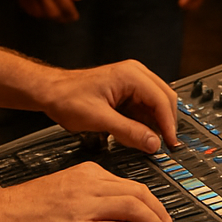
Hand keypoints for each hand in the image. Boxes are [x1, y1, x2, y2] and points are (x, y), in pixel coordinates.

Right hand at [0, 161, 172, 221]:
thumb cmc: (23, 208)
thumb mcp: (62, 190)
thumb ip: (86, 195)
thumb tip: (109, 212)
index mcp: (87, 173)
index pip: (130, 183)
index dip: (150, 200)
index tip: (158, 212)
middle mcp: (89, 186)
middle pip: (139, 193)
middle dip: (160, 212)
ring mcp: (85, 207)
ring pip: (135, 209)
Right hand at [3, 0, 81, 21]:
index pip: (65, 4)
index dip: (71, 14)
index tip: (74, 17)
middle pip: (52, 13)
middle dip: (61, 18)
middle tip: (65, 17)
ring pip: (38, 13)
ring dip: (48, 15)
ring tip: (54, 12)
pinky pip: (27, 8)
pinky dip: (36, 11)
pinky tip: (41, 8)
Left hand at [34, 59, 178, 152]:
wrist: (50, 92)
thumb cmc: (68, 98)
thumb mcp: (99, 119)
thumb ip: (129, 132)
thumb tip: (153, 143)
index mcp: (131, 75)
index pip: (162, 100)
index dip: (169, 125)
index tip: (171, 144)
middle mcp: (135, 74)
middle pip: (164, 99)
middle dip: (166, 123)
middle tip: (165, 146)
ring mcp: (132, 82)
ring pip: (156, 104)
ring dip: (155, 124)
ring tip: (148, 143)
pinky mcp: (126, 91)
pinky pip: (144, 107)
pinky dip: (145, 122)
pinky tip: (138, 135)